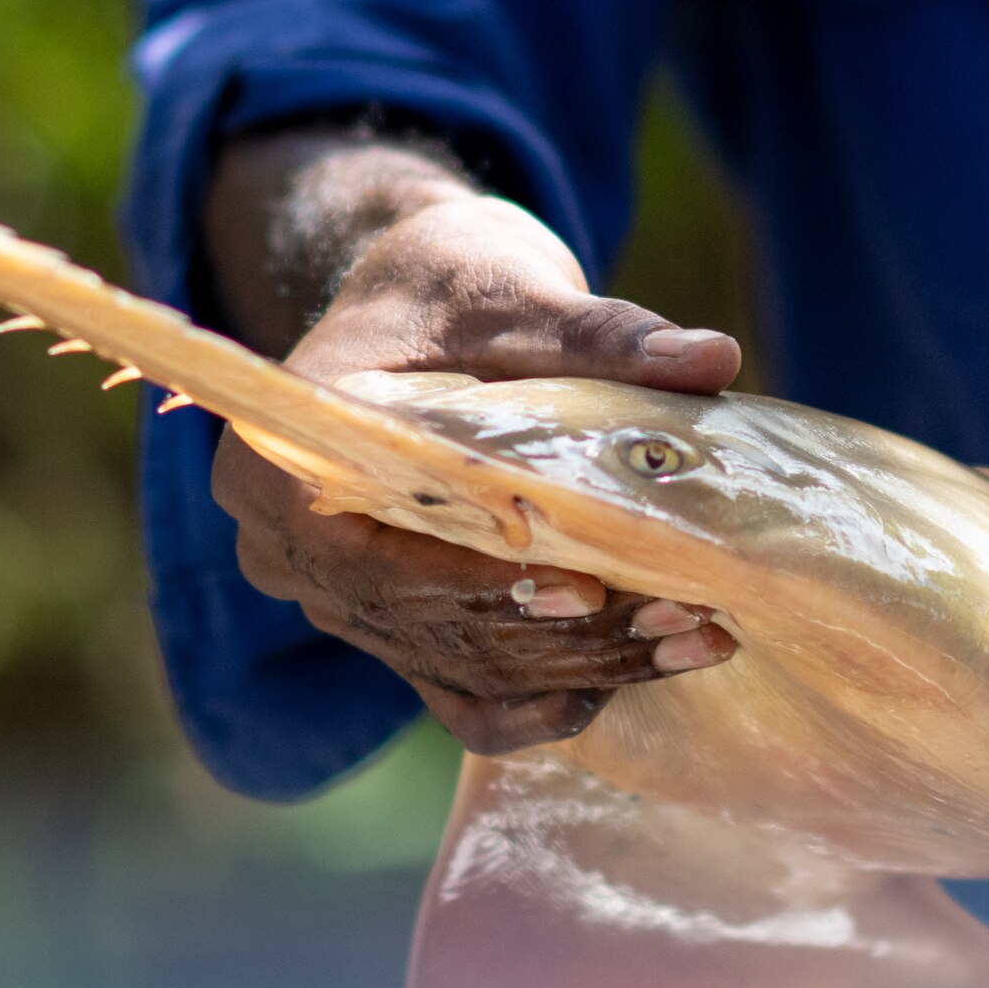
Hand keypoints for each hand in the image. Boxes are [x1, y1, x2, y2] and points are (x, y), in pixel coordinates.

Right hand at [203, 132, 746, 755]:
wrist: (420, 308)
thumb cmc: (446, 290)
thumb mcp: (513, 294)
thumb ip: (601, 333)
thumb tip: (712, 358)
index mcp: (276, 465)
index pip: (366, 558)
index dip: (470, 585)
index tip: (583, 586)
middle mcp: (290, 554)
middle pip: (424, 623)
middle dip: (558, 632)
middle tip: (681, 618)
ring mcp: (340, 601)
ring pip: (456, 661)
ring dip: (574, 664)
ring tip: (690, 638)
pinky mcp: (395, 625)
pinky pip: (459, 692)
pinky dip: (538, 698)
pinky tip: (625, 681)